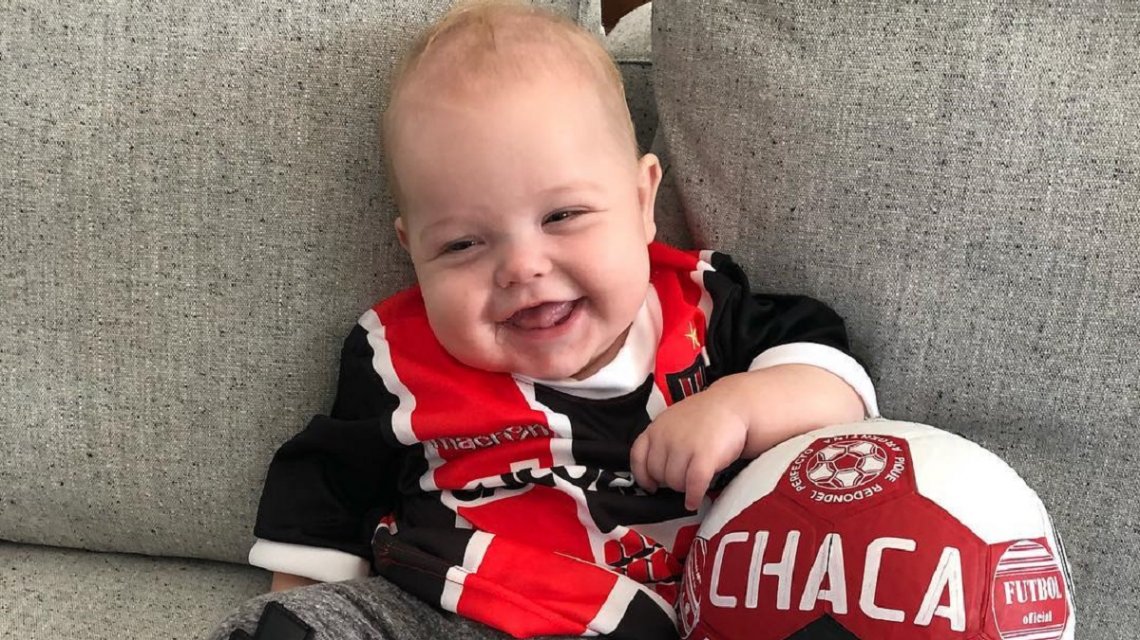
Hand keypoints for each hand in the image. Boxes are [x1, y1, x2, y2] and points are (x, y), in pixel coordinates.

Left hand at [630, 385, 748, 510]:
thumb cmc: (705, 417)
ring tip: (695, 481)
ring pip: (674, 482)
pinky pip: (693, 485)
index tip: (651, 486)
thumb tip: (654, 474)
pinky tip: (694, 501)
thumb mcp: (673, 422)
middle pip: (658, 474)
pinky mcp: (704, 456)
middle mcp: (665, 436)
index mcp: (656, 428)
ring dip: (684, 488)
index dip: (643, 476)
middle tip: (684, 477)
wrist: (734, 404)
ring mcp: (684, 446)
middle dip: (670, 481)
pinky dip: (693, 497)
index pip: (638, 458)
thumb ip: (661, 441)